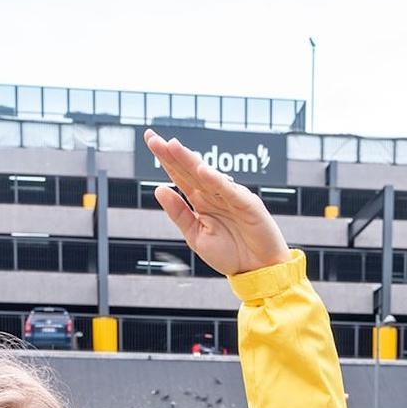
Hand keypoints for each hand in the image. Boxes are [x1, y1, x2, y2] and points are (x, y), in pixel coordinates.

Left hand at [145, 132, 289, 275]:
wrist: (256, 269)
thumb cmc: (229, 253)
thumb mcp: (195, 236)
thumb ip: (178, 213)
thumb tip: (159, 188)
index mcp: (200, 200)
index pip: (179, 175)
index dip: (165, 159)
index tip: (150, 141)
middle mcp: (213, 193)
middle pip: (189, 169)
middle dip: (171, 153)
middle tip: (152, 138)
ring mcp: (230, 196)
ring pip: (206, 175)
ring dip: (189, 160)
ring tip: (172, 146)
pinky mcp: (247, 204)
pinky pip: (229, 191)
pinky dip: (216, 181)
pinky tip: (203, 170)